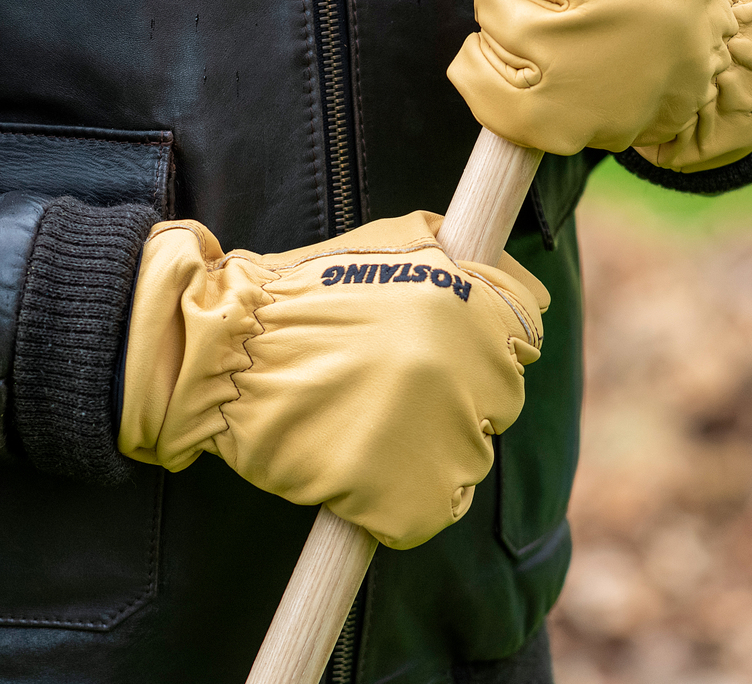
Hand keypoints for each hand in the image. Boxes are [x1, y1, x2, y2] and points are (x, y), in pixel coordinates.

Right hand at [118, 211, 547, 549]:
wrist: (225, 350)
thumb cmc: (305, 296)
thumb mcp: (397, 240)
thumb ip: (468, 257)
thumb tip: (525, 291)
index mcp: (471, 302)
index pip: (526, 334)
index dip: (488, 343)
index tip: (452, 351)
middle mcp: (465, 364)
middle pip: (501, 400)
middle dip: (458, 395)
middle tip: (393, 388)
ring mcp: (439, 432)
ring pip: (470, 459)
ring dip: (431, 450)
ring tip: (368, 425)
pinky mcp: (407, 495)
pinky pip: (430, 511)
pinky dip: (400, 502)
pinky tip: (357, 468)